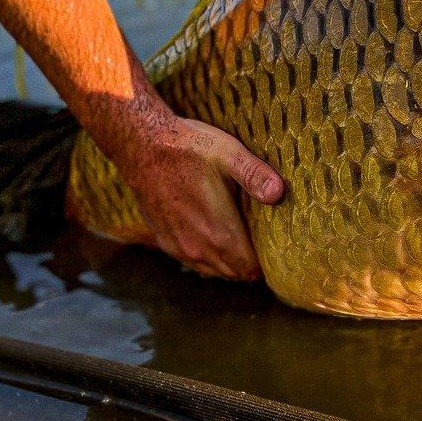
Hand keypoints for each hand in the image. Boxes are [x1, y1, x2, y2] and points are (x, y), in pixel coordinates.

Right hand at [110, 96, 283, 280]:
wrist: (142, 147)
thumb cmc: (188, 148)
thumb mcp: (228, 154)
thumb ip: (255, 175)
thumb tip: (279, 193)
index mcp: (218, 232)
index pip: (250, 268)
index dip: (266, 260)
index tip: (274, 243)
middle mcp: (198, 248)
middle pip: (235, 273)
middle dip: (250, 262)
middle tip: (262, 237)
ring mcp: (179, 248)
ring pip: (215, 270)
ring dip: (230, 261)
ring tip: (241, 236)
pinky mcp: (165, 243)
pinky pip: (195, 262)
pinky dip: (209, 256)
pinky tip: (214, 233)